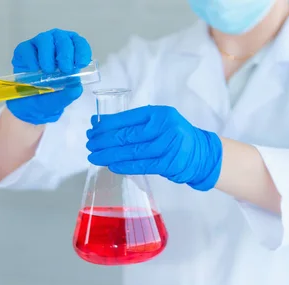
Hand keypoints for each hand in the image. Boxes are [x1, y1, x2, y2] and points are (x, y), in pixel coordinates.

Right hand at [7, 29, 91, 125]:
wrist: (29, 106)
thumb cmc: (48, 97)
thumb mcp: (61, 99)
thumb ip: (70, 94)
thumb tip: (77, 87)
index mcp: (70, 54)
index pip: (79, 43)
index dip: (82, 50)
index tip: (81, 63)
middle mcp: (55, 45)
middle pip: (63, 38)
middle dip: (66, 53)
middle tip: (65, 69)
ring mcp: (38, 46)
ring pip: (45, 39)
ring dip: (48, 55)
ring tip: (48, 71)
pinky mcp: (23, 50)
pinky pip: (28, 48)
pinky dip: (32, 59)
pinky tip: (34, 70)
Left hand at [86, 105, 222, 190]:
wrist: (199, 153)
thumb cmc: (173, 137)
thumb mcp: (158, 123)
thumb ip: (135, 124)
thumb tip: (101, 126)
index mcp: (158, 114)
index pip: (127, 118)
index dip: (106, 125)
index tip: (92, 129)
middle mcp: (164, 127)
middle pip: (127, 135)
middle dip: (104, 141)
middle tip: (89, 144)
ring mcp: (167, 146)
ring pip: (131, 151)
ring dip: (109, 155)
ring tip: (94, 156)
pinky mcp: (168, 163)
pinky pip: (141, 165)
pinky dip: (124, 166)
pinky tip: (111, 165)